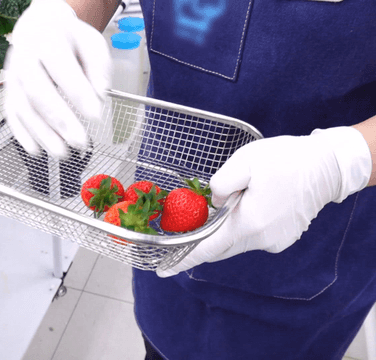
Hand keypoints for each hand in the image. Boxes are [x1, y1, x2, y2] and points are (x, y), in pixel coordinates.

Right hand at [4, 0, 110, 158]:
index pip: (61, 67)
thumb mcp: (92, 43)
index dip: (78, 93)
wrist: (38, 27)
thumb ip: (99, 68)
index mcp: (48, 40)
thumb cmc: (69, 40)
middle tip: (80, 142)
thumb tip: (100, 95)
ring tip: (63, 154)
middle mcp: (25, 57)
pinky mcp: (8, 92)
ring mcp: (13, 76)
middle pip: (37, 91)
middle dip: (59, 119)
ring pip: (22, 107)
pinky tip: (36, 150)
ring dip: (42, 134)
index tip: (96, 115)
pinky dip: (22, 135)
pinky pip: (11, 115)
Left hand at [158, 127, 371, 276]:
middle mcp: (261, 240)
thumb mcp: (243, 161)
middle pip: (220, 247)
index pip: (207, 249)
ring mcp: (274, 242)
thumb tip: (212, 203)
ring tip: (228, 202)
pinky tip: (248, 205)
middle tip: (186, 227)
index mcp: (248, 224)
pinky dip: (242, 227)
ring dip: (224, 229)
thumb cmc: (285, 160)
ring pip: (236, 241)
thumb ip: (220, 184)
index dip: (183, 260)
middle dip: (201, 241)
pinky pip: (252, 237)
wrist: (327, 166)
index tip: (163, 271)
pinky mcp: (282, 238)